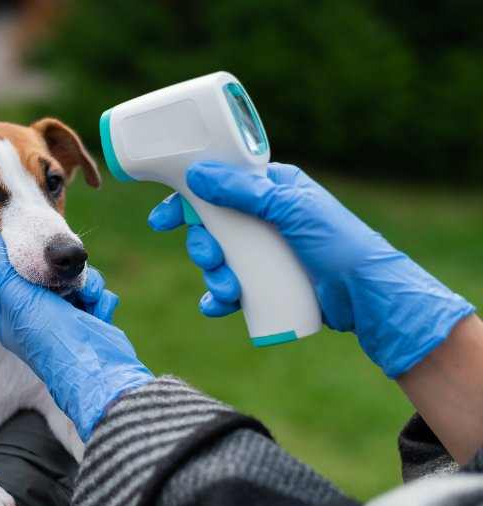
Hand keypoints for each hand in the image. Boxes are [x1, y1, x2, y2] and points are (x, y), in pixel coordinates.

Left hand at [0, 211, 152, 440]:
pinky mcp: (92, 323)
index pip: (19, 272)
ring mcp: (67, 322)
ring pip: (78, 281)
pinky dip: (101, 301)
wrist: (98, 372)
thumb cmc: (52, 336)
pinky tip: (98, 313)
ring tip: (87, 299)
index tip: (43, 257)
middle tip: (70, 282)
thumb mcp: (15, 292)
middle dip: (66, 274)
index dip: (33, 260)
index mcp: (13, 313)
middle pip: (52, 273)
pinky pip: (97, 296)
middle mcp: (38, 318)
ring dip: (88, 286)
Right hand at [148, 161, 473, 376]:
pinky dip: (218, 298)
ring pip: (219, 259)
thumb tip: (197, 173)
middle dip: (202, 245)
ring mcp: (265, 252)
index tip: (161, 219)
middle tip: (210, 257)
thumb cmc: (339, 243)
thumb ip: (244, 191)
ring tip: (228, 289)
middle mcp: (264, 217)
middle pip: (211, 226)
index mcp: (271, 189)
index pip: (218, 186)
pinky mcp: (266, 283)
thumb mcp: (291, 209)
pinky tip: (218, 306)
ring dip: (213, 274)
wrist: (369, 297)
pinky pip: (230, 289)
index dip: (185, 201)